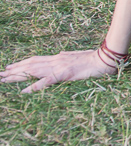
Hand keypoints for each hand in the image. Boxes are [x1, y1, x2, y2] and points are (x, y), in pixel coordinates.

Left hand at [0, 48, 116, 92]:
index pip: (35, 60)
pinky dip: (34, 86)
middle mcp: (56, 60)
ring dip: (18, 76)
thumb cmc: (95, 59)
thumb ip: (66, 56)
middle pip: (30, 65)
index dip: (21, 63)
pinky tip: (24, 91)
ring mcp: (59, 67)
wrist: (105, 60)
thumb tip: (58, 54)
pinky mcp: (64, 74)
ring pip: (34, 71)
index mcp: (59, 58)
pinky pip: (46, 81)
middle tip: (0, 74)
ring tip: (5, 79)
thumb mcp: (78, 56)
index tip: (9, 67)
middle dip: (14, 70)